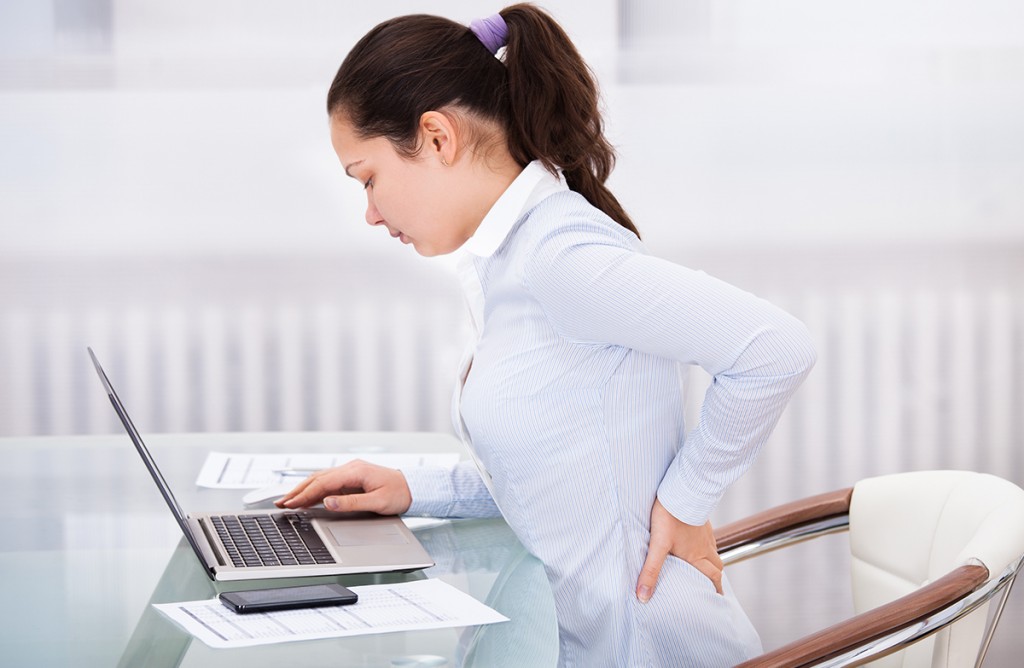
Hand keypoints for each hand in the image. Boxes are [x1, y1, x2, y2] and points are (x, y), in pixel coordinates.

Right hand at [274, 459, 411, 515]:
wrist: (413, 487)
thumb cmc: (398, 494)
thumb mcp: (377, 502)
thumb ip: (351, 503)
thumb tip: (327, 502)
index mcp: (356, 471)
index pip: (323, 482)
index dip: (304, 494)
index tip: (291, 503)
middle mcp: (350, 468)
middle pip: (317, 478)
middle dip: (297, 490)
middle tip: (281, 502)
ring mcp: (350, 471)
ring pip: (320, 479)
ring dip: (303, 489)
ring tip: (287, 500)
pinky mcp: (351, 477)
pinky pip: (328, 482)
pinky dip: (314, 490)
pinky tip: (305, 497)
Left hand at [636, 498, 723, 601]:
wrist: (680, 490)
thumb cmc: (669, 517)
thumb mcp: (658, 546)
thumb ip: (651, 571)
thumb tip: (643, 596)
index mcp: (697, 556)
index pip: (713, 576)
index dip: (716, 589)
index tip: (718, 598)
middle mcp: (705, 546)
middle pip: (717, 565)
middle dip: (716, 577)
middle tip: (713, 584)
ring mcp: (705, 533)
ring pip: (714, 551)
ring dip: (711, 560)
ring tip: (704, 565)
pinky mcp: (702, 520)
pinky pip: (708, 537)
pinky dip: (706, 545)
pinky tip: (695, 541)